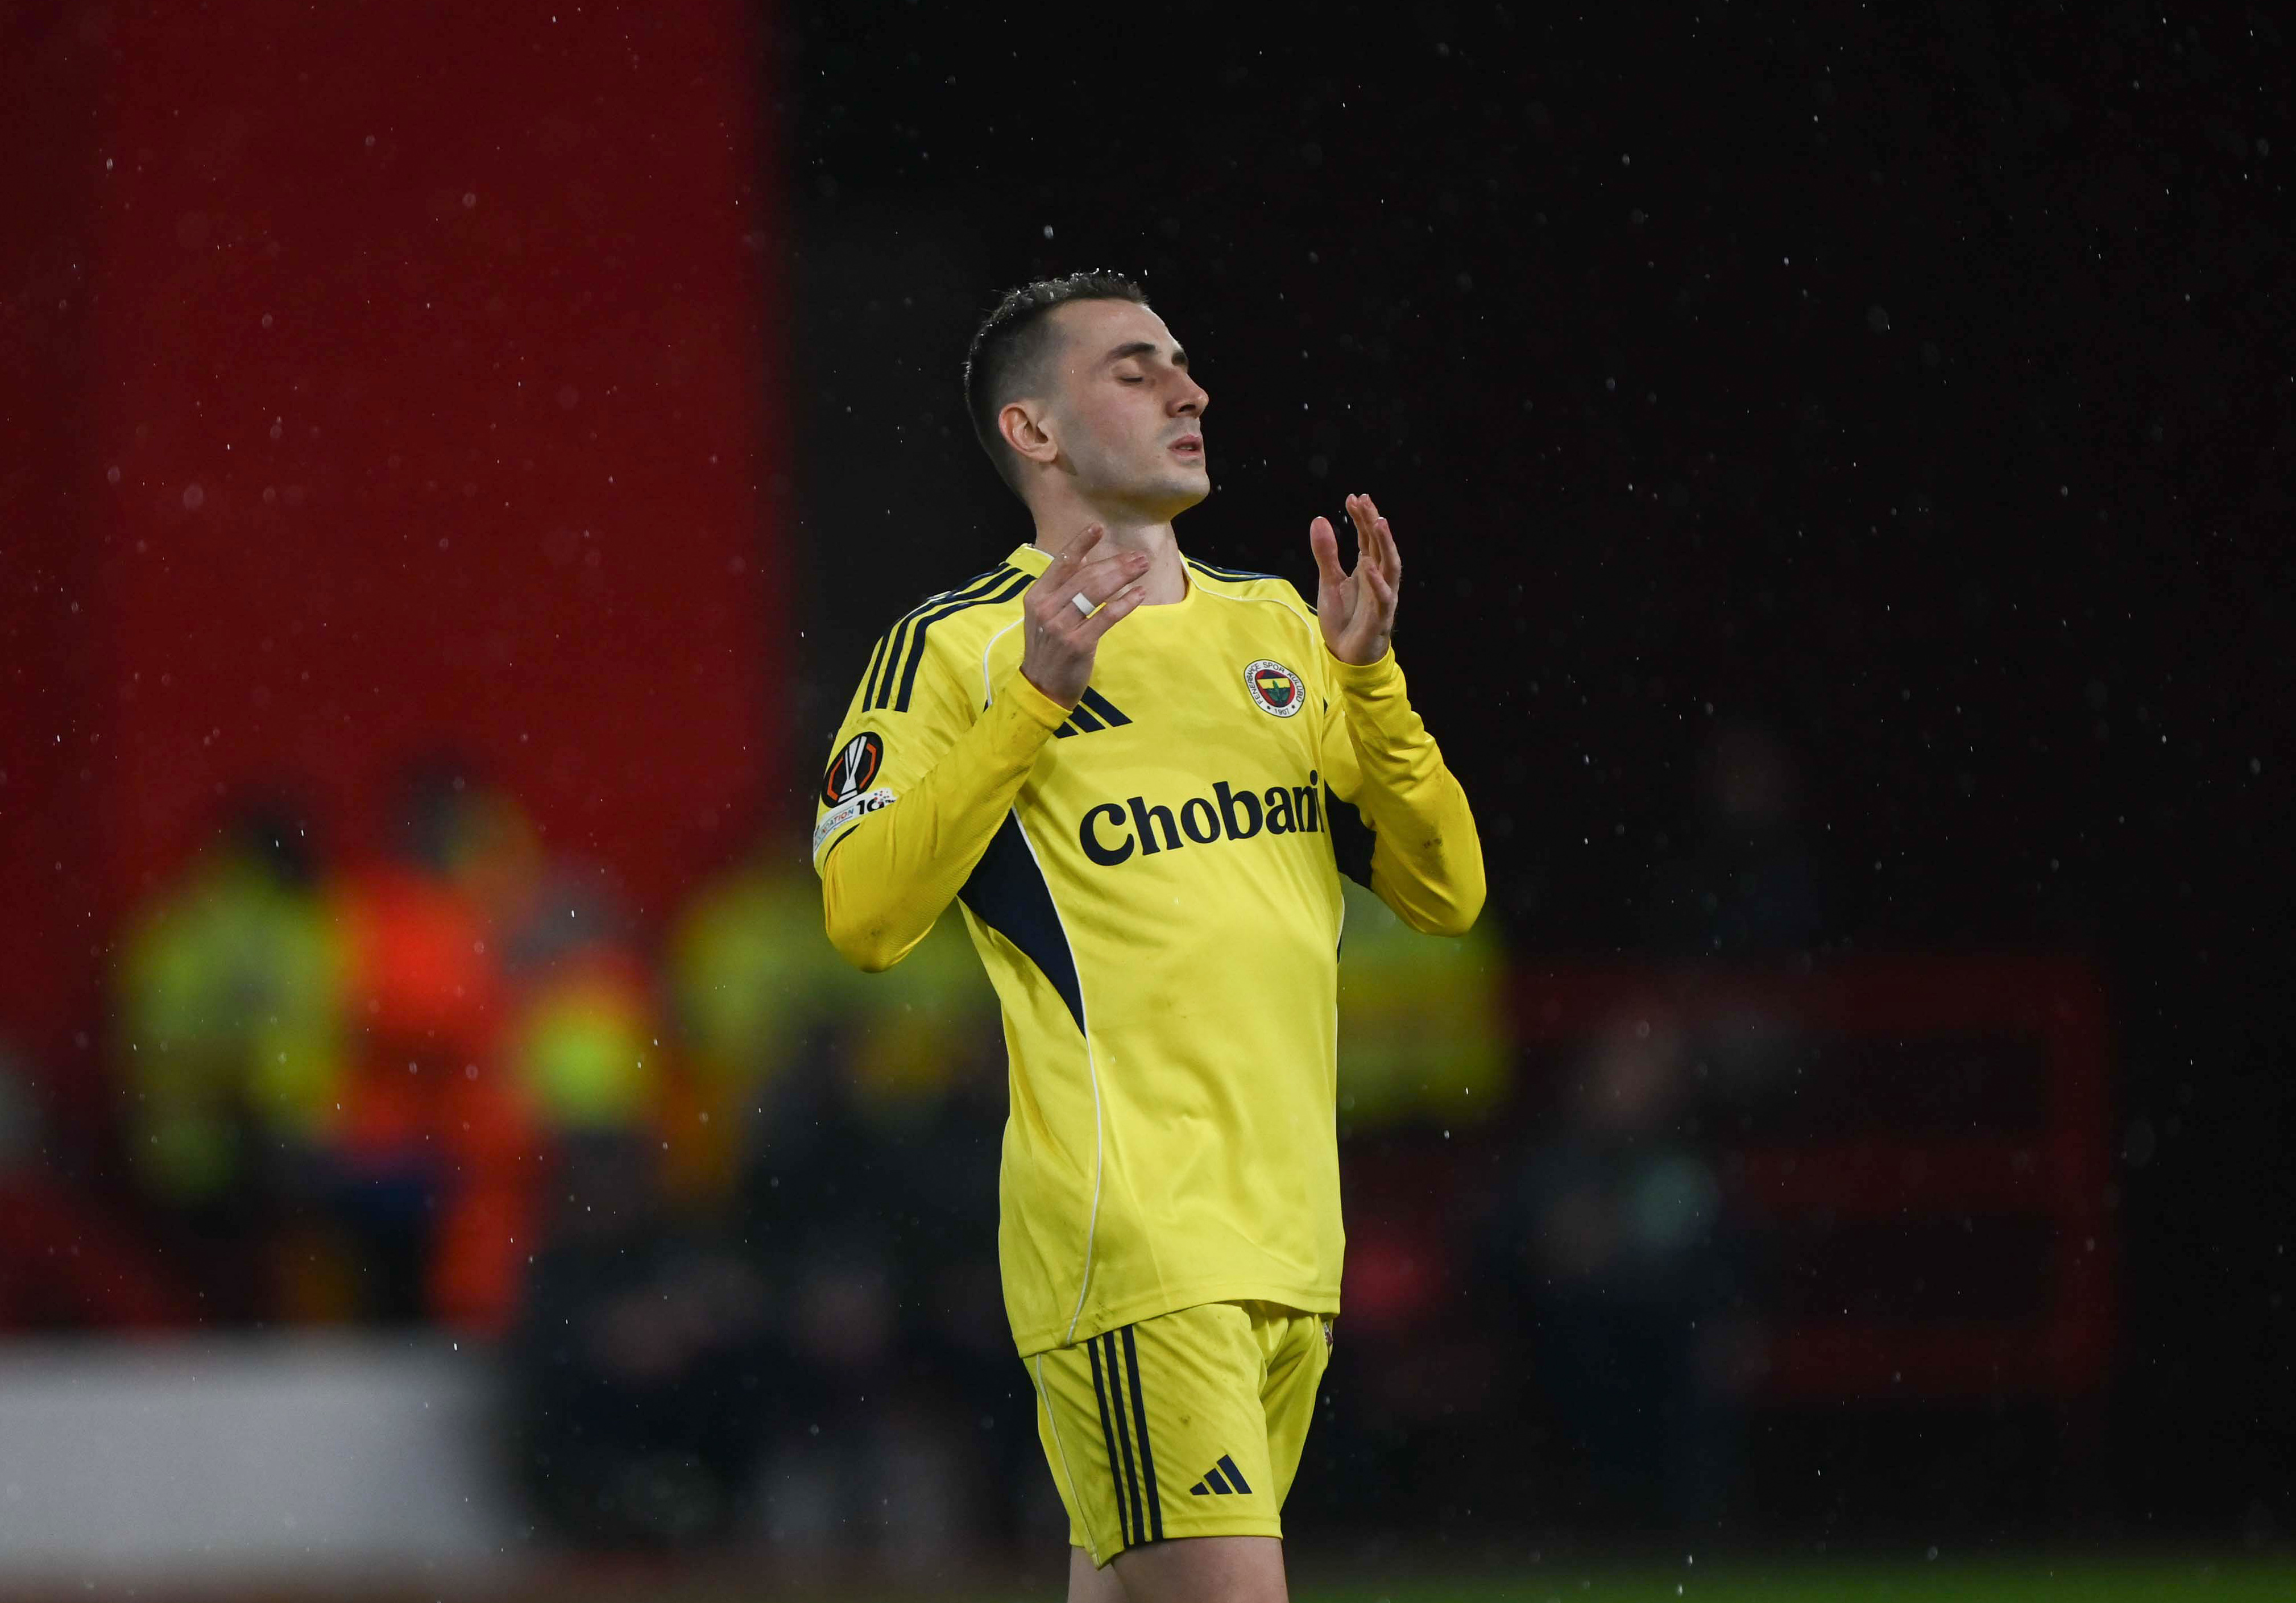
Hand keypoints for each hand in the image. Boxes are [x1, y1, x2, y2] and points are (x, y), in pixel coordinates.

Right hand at [1020, 525, 1149, 706]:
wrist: (1042, 687)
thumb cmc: (1048, 648)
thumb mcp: (1044, 614)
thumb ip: (1061, 586)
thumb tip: (1082, 555)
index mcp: (1037, 596)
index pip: (1062, 563)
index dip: (1081, 542)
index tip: (1098, 527)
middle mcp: (1047, 608)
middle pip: (1086, 576)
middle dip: (1115, 563)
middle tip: (1139, 556)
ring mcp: (1061, 626)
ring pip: (1096, 592)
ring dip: (1123, 576)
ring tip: (1143, 567)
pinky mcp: (1079, 643)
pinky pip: (1106, 617)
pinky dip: (1125, 603)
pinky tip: (1140, 594)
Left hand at [1310, 492, 1400, 665]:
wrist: (1346, 656)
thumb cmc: (1344, 618)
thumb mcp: (1329, 581)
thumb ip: (1326, 553)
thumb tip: (1319, 519)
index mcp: (1367, 569)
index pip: (1367, 538)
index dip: (1362, 517)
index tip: (1354, 497)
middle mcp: (1378, 579)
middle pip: (1380, 546)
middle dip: (1373, 522)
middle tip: (1365, 501)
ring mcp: (1382, 597)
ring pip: (1390, 566)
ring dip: (1385, 544)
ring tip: (1379, 522)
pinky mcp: (1380, 618)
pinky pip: (1383, 598)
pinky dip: (1377, 583)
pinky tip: (1369, 566)